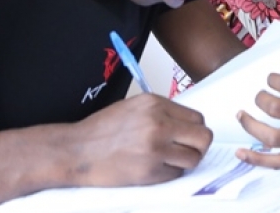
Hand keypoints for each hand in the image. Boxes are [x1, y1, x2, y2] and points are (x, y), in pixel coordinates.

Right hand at [69, 93, 212, 185]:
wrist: (76, 151)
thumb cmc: (101, 130)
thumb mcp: (133, 108)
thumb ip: (161, 113)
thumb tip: (186, 125)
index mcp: (155, 104)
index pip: (197, 118)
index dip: (194, 130)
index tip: (187, 137)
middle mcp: (158, 123)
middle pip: (203, 137)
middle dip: (198, 146)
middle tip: (186, 151)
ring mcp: (155, 148)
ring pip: (194, 158)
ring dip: (185, 162)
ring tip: (168, 160)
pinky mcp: (149, 171)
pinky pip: (176, 174)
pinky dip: (169, 173)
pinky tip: (153, 168)